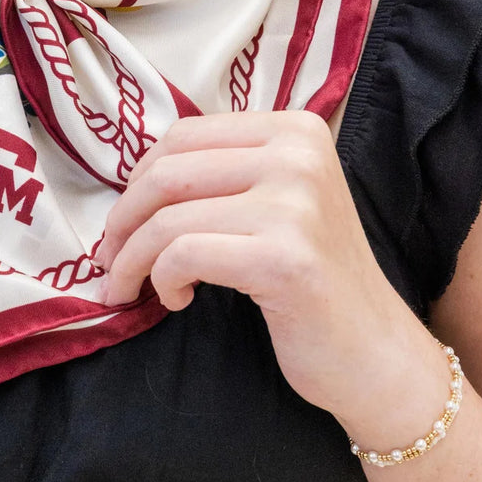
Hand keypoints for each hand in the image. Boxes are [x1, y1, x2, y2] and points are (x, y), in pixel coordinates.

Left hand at [95, 112, 444, 430]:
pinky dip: (162, 280)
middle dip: (122, 222)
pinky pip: (183, 255)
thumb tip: (133, 180)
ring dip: (131, 260)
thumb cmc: (313, 280)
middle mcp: (299, 155)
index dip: (137, 180)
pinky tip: (177, 300)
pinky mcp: (283, 258)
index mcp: (295, 129)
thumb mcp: (278, 203)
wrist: (373, 352)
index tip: (122, 223)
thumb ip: (225, 174)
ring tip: (131, 288)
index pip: (184, 136)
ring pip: (168, 219)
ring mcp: (295, 205)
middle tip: (109, 261)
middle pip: (168, 172)